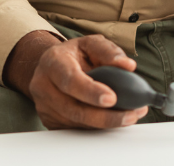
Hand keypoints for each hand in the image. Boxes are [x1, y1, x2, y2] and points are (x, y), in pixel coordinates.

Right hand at [4, 30, 147, 128]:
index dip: (91, 91)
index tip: (112, 99)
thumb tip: (128, 66)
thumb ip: (109, 52)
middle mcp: (43, 85)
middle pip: (74, 109)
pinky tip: (113, 120)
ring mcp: (44, 106)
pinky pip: (75, 129)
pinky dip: (96, 127)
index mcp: (53, 61)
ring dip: (105, 123)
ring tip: (130, 116)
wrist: (52, 66)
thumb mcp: (91, 44)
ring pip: (77, 122)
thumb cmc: (74, 54)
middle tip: (130, 115)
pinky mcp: (50, 121)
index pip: (70, 80)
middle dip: (105, 116)